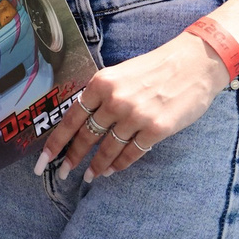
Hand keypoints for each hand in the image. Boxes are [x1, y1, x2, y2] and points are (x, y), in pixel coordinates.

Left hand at [42, 30, 232, 182]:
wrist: (195, 62)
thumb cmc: (156, 68)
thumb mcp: (120, 73)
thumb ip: (101, 94)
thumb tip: (81, 121)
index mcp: (102, 83)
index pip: (71, 118)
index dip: (56, 142)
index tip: (44, 160)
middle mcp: (115, 100)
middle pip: (87, 136)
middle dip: (73, 159)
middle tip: (63, 173)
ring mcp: (136, 115)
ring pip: (108, 149)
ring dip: (97, 166)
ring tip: (90, 176)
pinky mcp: (157, 129)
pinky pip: (132, 153)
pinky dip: (120, 164)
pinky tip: (112, 171)